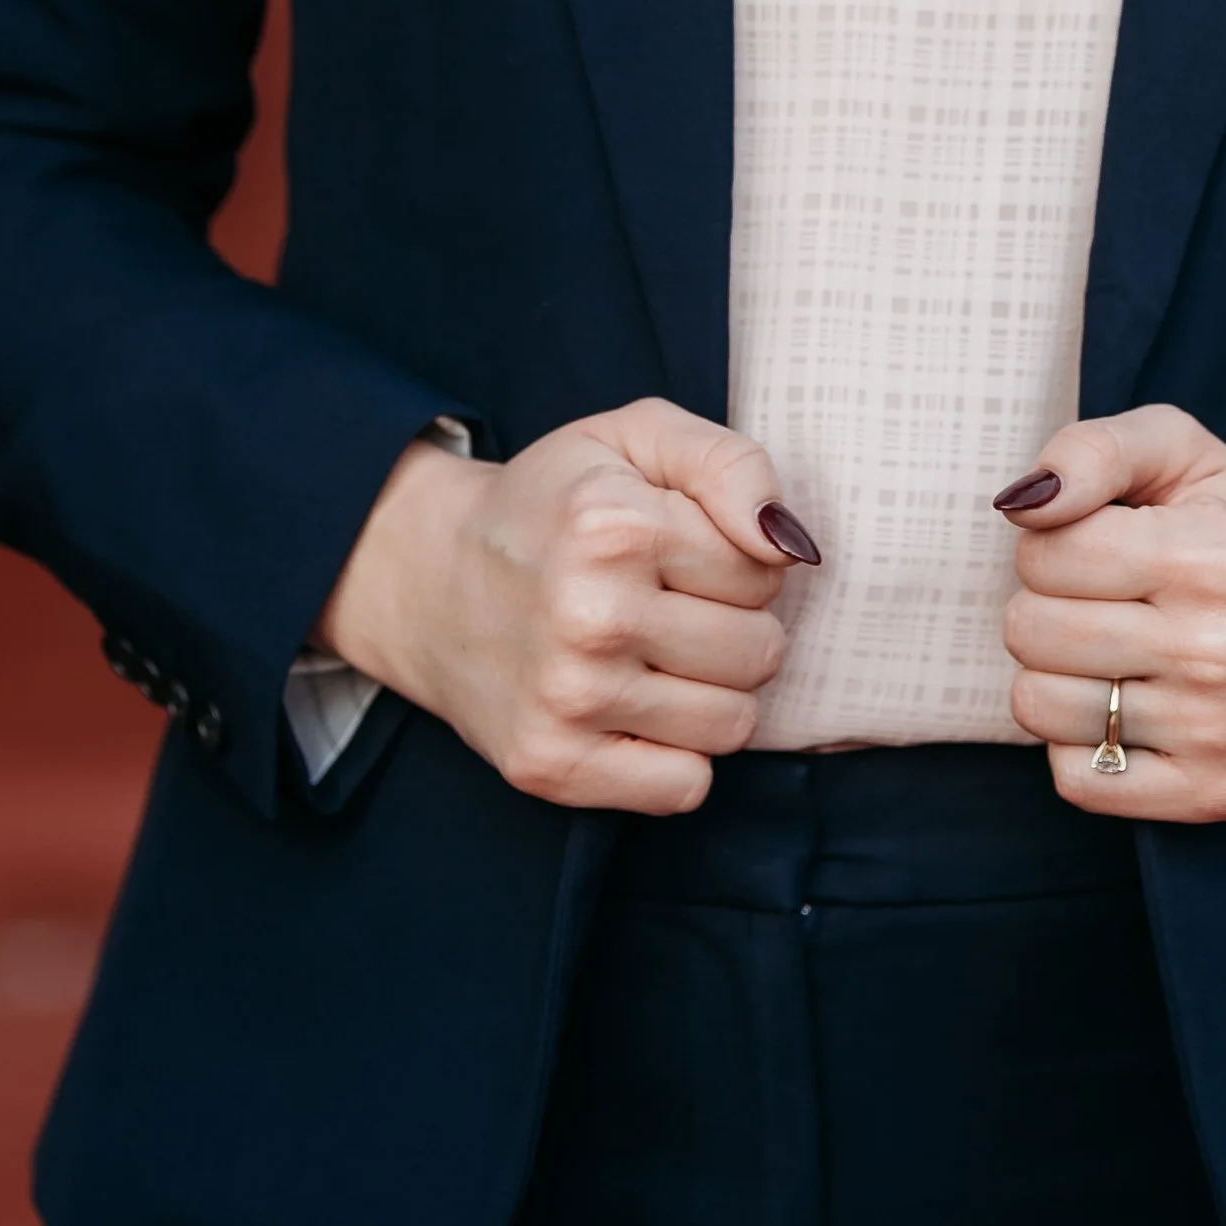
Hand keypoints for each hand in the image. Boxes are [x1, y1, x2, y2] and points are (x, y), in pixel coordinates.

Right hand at [314, 398, 818, 814]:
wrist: (431, 577)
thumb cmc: (558, 502)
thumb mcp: (639, 437)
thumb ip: (732, 464)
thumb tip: (793, 547)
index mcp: (613, 525)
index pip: (764, 571)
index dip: (736, 557)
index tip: (680, 549)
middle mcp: (588, 616)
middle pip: (759, 652)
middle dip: (734, 626)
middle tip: (670, 604)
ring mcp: (566, 700)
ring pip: (734, 725)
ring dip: (711, 692)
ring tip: (654, 654)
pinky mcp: (551, 766)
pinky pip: (685, 788)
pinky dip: (678, 755)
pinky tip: (635, 709)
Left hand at [996, 405, 1225, 820]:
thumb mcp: (1175, 451)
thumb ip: (1093, 450)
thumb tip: (1021, 501)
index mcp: (1215, 557)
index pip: (1044, 552)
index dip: (1051, 539)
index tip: (1099, 540)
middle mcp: (1222, 652)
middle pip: (1030, 630)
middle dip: (1046, 603)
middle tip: (1103, 596)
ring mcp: (1218, 733)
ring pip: (1037, 706)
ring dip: (1054, 672)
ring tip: (1112, 649)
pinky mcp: (1210, 795)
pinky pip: (1073, 779)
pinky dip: (1078, 741)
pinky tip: (1126, 706)